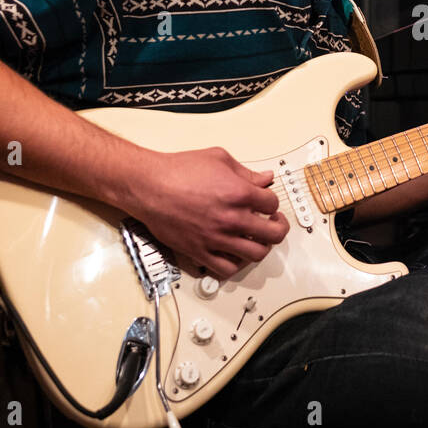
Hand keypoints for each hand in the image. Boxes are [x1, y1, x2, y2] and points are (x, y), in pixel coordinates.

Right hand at [123, 147, 289, 278]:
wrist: (148, 185)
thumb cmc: (178, 170)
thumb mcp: (218, 159)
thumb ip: (246, 172)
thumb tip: (264, 178)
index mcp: (240, 194)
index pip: (273, 203)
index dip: (272, 202)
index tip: (267, 202)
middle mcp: (232, 219)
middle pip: (273, 233)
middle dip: (278, 227)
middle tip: (274, 223)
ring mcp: (217, 238)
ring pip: (256, 254)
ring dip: (262, 246)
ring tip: (257, 239)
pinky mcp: (200, 251)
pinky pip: (227, 268)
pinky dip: (236, 264)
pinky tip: (235, 253)